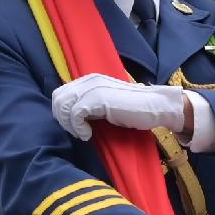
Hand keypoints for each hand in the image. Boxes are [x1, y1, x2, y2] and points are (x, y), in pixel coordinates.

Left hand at [48, 74, 194, 141]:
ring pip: (64, 106)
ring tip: (84, 133)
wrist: (155, 107)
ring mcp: (93, 88)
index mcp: (89, 80)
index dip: (63, 112)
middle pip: (58, 98)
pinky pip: (75, 113)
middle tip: (78, 131)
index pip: (60, 93)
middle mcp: (89, 80)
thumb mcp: (105, 104)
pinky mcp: (98, 98)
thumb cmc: (133, 110)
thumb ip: (89, 104)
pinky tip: (89, 134)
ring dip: (70, 124)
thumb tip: (69, 115)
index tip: (76, 127)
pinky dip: (78, 128)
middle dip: (63, 119)